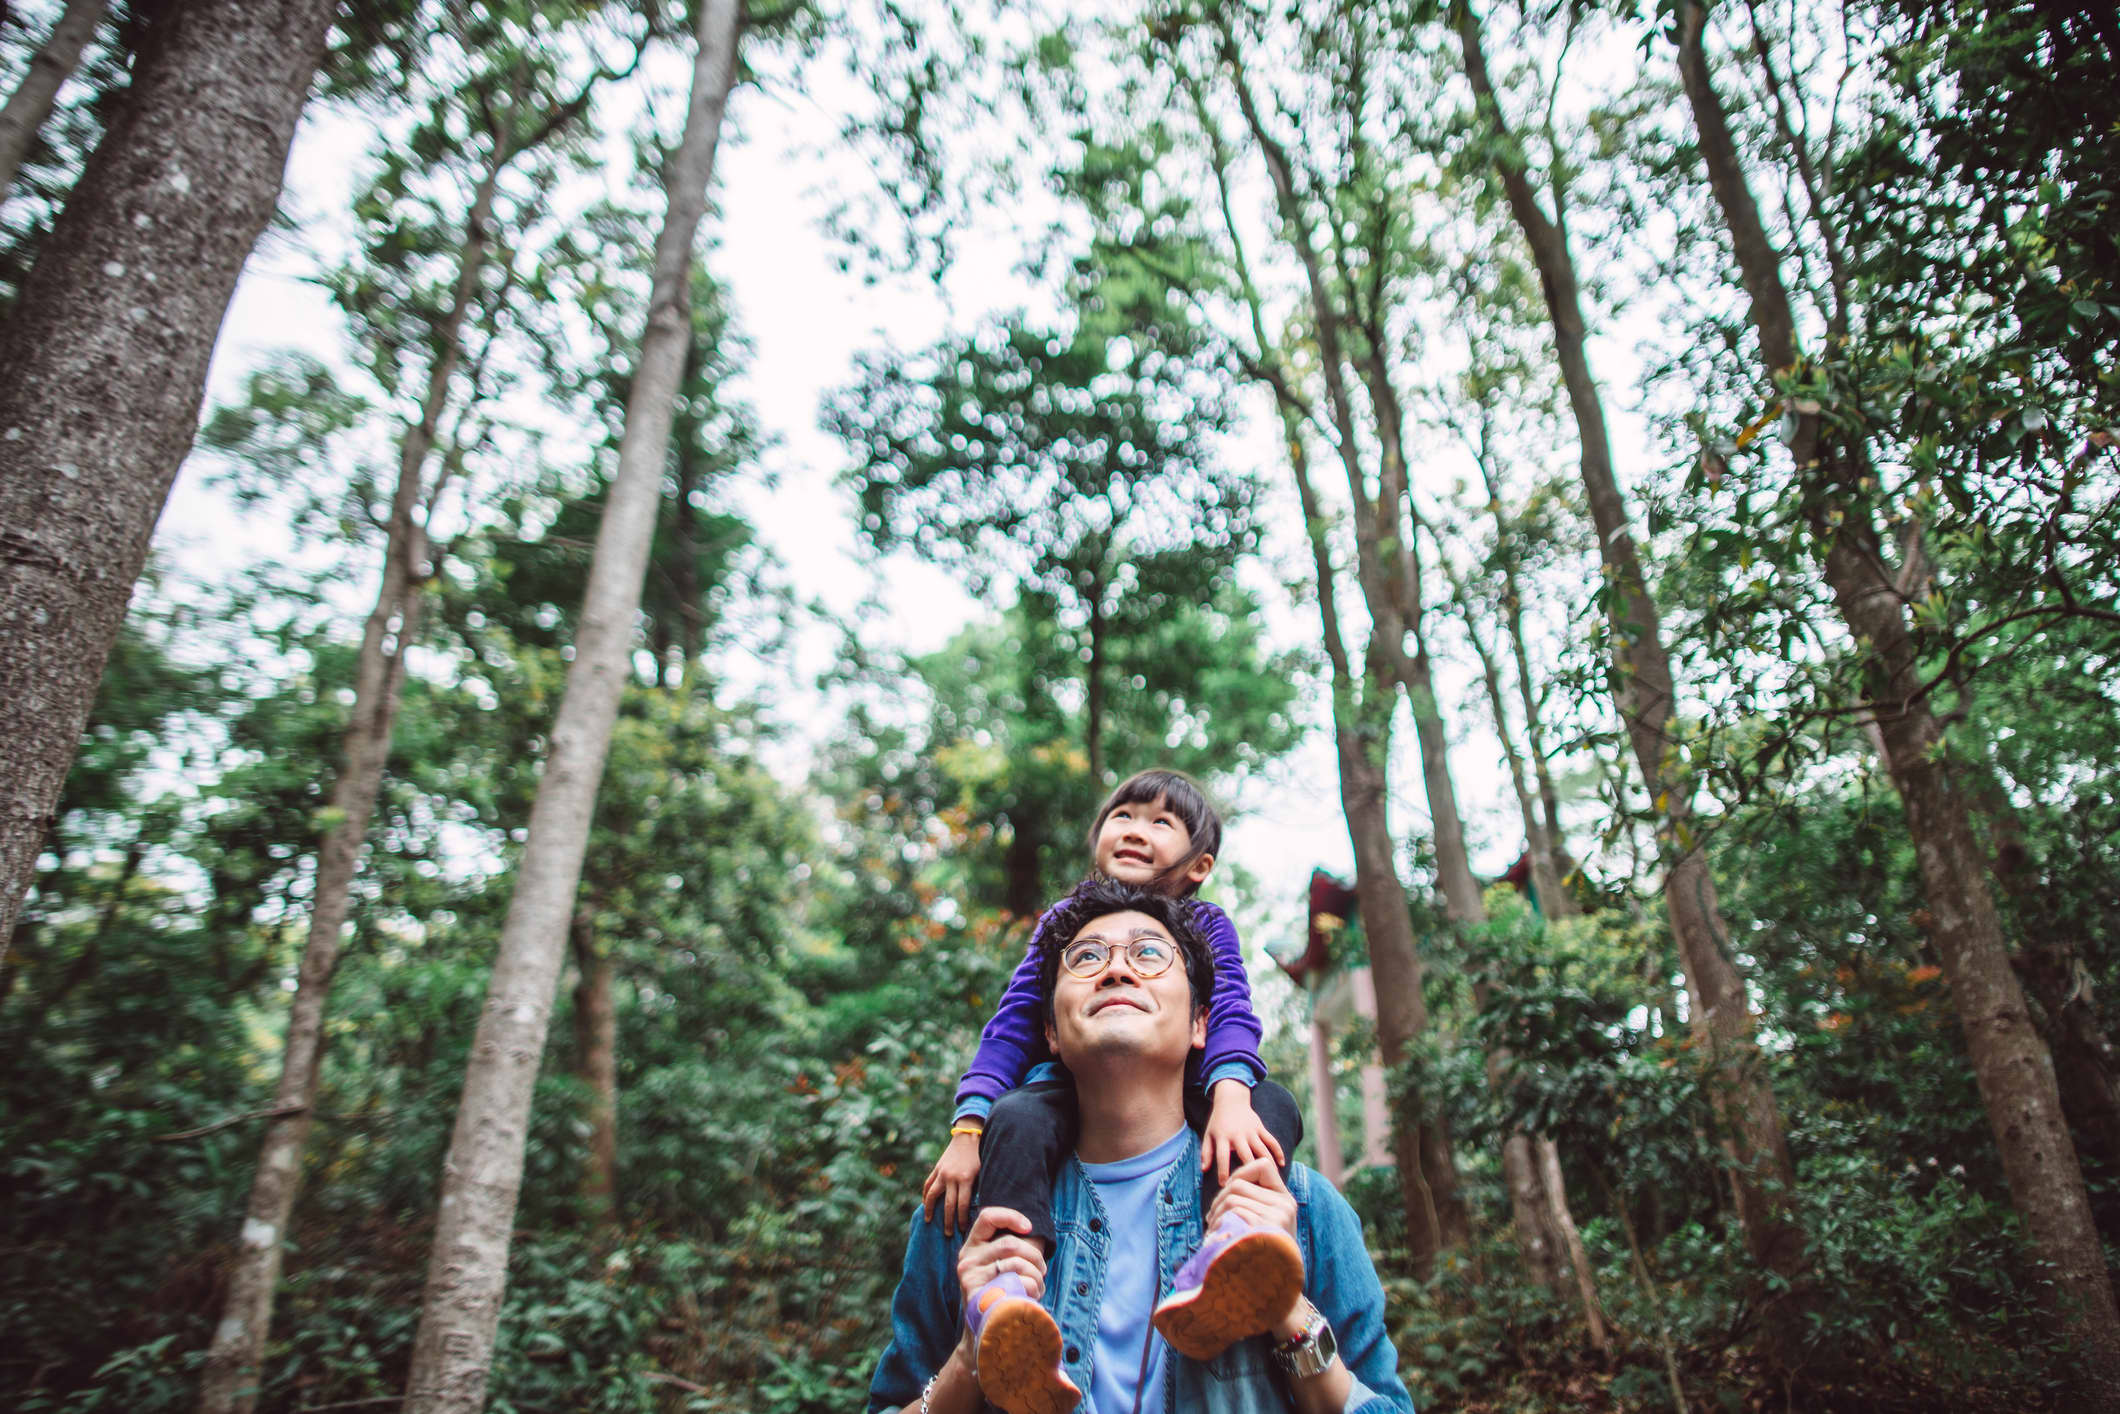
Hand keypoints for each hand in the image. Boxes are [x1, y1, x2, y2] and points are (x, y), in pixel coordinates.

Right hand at [922, 1130, 982, 1236]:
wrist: (969, 1136)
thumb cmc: (981, 1155)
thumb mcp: (984, 1171)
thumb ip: (979, 1188)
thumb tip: (979, 1209)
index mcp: (966, 1179)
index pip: (962, 1206)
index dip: (961, 1220)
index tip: (962, 1231)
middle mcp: (952, 1177)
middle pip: (948, 1205)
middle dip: (948, 1221)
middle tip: (948, 1234)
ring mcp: (942, 1172)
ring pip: (933, 1195)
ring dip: (931, 1210)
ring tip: (929, 1221)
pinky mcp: (937, 1168)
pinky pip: (928, 1184)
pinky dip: (926, 1195)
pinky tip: (925, 1204)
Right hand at [956, 1205, 1046, 1307]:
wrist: (983, 1331)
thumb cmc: (998, 1295)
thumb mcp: (997, 1267)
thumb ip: (1008, 1249)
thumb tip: (1032, 1232)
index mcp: (972, 1247)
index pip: (987, 1217)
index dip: (1011, 1216)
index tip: (1029, 1228)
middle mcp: (967, 1259)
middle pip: (1009, 1243)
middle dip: (1035, 1255)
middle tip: (1043, 1269)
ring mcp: (970, 1277)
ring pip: (1015, 1263)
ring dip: (1036, 1275)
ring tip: (1039, 1286)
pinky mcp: (977, 1295)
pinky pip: (1015, 1283)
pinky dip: (1031, 1288)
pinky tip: (1032, 1296)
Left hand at [1201, 1080, 1284, 1186]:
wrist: (1231, 1100)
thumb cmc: (1218, 1122)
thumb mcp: (1208, 1135)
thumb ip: (1206, 1152)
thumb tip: (1203, 1170)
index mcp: (1223, 1137)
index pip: (1222, 1157)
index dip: (1223, 1171)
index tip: (1224, 1185)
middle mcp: (1238, 1135)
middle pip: (1246, 1155)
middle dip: (1249, 1172)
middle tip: (1253, 1189)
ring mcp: (1251, 1131)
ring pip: (1262, 1150)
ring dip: (1267, 1165)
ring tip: (1272, 1181)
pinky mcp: (1261, 1128)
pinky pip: (1272, 1140)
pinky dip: (1278, 1151)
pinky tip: (1282, 1164)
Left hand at [1205, 1157, 1306, 1338]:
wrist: (1280, 1295)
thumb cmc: (1264, 1258)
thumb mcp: (1267, 1226)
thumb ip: (1256, 1204)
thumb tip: (1227, 1184)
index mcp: (1286, 1200)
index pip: (1263, 1166)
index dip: (1241, 1173)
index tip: (1229, 1191)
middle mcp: (1285, 1205)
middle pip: (1239, 1184)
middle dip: (1219, 1198)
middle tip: (1212, 1218)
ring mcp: (1277, 1216)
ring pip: (1233, 1198)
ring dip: (1216, 1213)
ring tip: (1213, 1230)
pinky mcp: (1267, 1228)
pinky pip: (1234, 1213)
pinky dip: (1219, 1224)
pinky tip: (1216, 1238)